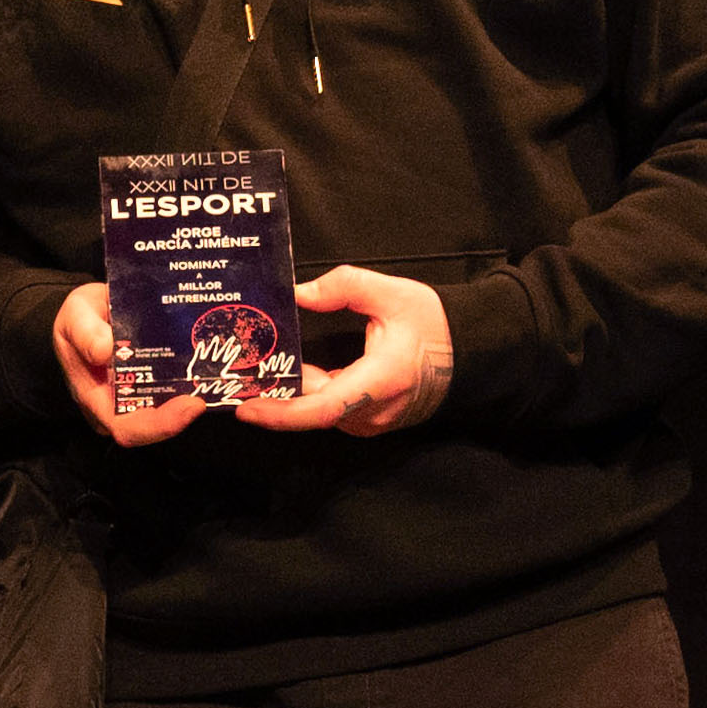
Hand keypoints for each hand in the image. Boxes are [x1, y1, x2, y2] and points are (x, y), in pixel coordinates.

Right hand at [53, 284, 209, 448]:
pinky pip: (171, 396)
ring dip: (188, 404)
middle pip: (150, 428)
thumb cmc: (80, 316)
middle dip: (177, 419)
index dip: (157, 425)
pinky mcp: (151, 386)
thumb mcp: (74, 314)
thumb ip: (84, 330)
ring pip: (164, 414)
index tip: (187, 405)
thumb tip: (104, 350)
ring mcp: (135, 397)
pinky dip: (190, 388)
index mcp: (94, 396)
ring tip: (212, 385)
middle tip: (202, 400)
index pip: (124, 427)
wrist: (91, 309)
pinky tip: (207, 373)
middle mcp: (116, 405)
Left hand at [236, 266, 452, 437]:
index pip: (321, 409)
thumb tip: (300, 293)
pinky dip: (310, 393)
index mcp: (379, 381)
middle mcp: (373, 411)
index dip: (280, 413)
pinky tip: (290, 372)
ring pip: (320, 410)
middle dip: (274, 393)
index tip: (246, 408)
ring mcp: (373, 420)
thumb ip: (345, 287)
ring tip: (257, 369)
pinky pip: (332, 409)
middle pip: (311, 409)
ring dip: (292, 391)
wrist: (469, 351)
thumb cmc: (434, 324)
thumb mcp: (393, 293)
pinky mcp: (372, 419)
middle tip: (236, 375)